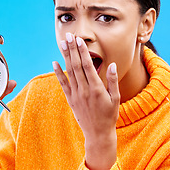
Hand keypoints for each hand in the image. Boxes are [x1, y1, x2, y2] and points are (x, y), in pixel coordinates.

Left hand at [53, 33, 119, 169]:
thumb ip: (112, 81)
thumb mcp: (115, 98)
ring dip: (65, 57)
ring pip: (69, 72)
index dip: (83, 52)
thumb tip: (111, 64)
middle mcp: (84, 90)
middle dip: (72, 49)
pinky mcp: (70, 99)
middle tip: (69, 36)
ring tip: (62, 44)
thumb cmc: (109, 115)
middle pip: (77, 66)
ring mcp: (76, 94)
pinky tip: (54, 63)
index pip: (88, 66)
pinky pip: (63, 84)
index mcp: (97, 89)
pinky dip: (58, 73)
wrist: (97, 133)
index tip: (79, 40)